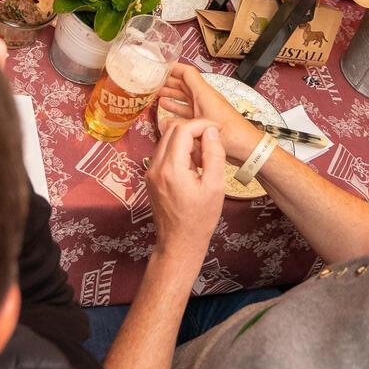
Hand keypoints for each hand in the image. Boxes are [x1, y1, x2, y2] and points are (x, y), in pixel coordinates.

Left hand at [146, 118, 225, 259]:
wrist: (179, 243)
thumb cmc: (200, 219)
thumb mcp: (215, 187)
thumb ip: (214, 155)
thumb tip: (211, 131)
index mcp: (171, 168)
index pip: (183, 130)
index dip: (202, 125)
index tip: (218, 130)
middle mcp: (155, 167)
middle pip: (172, 130)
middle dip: (193, 130)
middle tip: (212, 143)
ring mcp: (150, 172)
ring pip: (166, 140)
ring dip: (186, 140)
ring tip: (204, 157)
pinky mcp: (151, 177)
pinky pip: (164, 153)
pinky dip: (179, 151)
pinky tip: (193, 167)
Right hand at [157, 63, 262, 161]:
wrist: (246, 147)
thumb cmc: (230, 134)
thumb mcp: (200, 127)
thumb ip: (179, 125)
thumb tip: (163, 123)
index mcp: (204, 93)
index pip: (188, 73)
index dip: (174, 68)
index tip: (160, 67)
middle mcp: (204, 97)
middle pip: (184, 83)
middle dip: (169, 80)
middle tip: (153, 81)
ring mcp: (205, 108)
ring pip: (185, 96)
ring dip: (172, 93)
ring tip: (156, 92)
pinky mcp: (205, 119)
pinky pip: (188, 108)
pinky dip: (177, 106)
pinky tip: (167, 107)